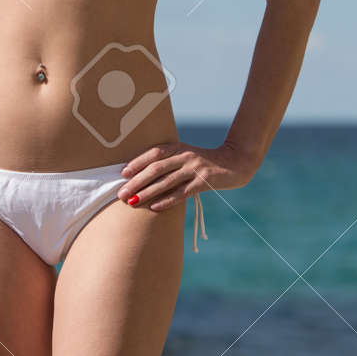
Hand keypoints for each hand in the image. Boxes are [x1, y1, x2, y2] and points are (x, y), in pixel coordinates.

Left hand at [117, 138, 260, 211]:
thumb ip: (170, 162)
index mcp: (178, 147)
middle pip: (155, 168)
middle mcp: (184, 156)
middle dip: (136, 181)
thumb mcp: (187, 157)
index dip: (137, 162)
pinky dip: (167, 200)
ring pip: (166, 181)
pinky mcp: (204, 181)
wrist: (235, 163)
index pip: (153, 153)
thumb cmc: (205, 163)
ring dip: (147, 192)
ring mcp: (194, 168)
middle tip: (121, 193)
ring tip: (132, 202)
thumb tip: (144, 176)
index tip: (122, 173)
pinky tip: (155, 207)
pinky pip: (182, 193)